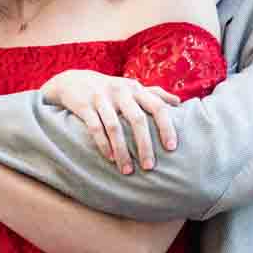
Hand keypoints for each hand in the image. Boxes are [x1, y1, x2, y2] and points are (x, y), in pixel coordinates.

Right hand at [41, 69, 179, 173]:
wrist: (73, 81)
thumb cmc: (111, 89)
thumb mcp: (132, 87)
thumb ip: (155, 93)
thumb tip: (179, 103)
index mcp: (136, 89)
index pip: (157, 107)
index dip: (166, 127)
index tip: (171, 148)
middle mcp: (121, 92)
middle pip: (137, 119)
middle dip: (144, 145)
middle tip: (149, 167)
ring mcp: (101, 98)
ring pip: (115, 127)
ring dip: (122, 151)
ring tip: (128, 171)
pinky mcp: (84, 106)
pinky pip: (95, 128)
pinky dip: (103, 144)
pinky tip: (110, 159)